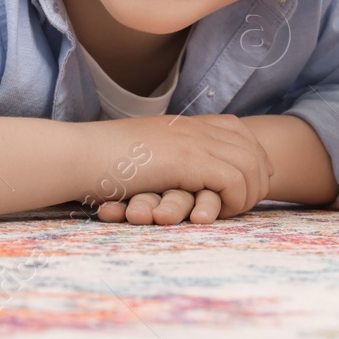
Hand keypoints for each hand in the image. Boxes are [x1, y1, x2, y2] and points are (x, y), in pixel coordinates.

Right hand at [81, 113, 273, 222]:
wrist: (80, 155)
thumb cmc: (101, 160)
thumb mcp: (141, 152)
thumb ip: (166, 155)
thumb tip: (179, 171)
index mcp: (186, 123)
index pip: (240, 131)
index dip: (252, 158)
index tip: (245, 184)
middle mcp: (195, 128)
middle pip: (253, 149)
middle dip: (258, 180)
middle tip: (241, 205)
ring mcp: (194, 142)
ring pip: (250, 168)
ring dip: (246, 196)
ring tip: (227, 214)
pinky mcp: (189, 160)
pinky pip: (234, 182)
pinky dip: (232, 202)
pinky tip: (211, 213)